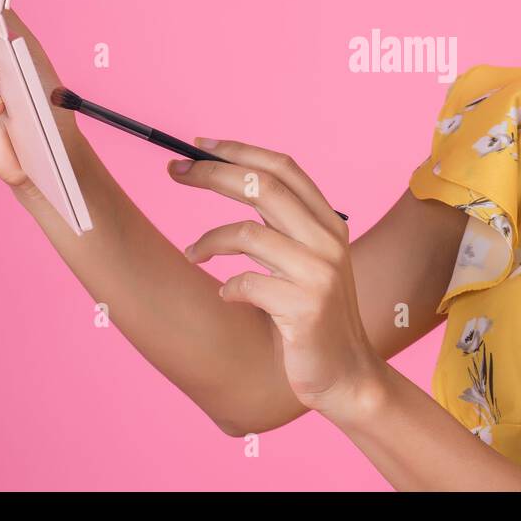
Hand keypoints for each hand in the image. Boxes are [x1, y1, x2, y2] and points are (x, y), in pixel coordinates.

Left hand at [168, 141, 381, 418]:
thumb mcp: (306, 262)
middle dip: (212, 174)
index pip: (283, 168)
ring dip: (208, 241)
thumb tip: (229, 181)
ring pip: (247, 233)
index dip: (239, 151)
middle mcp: (329, 241)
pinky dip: (227, 288)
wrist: (346, 375)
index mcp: (330, 224)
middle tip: (174, 171)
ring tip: (192, 254)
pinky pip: (246, 283)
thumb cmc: (314, 318)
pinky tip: (226, 297)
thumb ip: (281, 227)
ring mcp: (319, 274)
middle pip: (263, 187)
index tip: (199, 146)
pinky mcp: (305, 308)